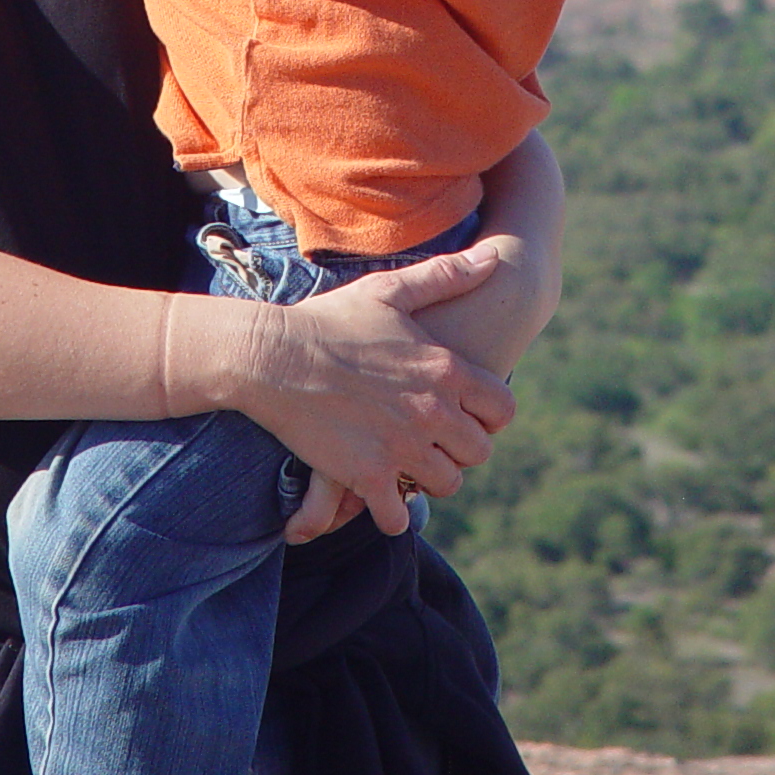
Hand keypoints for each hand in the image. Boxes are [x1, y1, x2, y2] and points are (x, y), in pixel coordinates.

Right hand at [230, 245, 516, 536]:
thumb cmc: (330, 319)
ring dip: (429, 478)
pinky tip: (379, 498)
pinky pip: (397, 515)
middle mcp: (432, 411)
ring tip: (408, 466)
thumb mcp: (389, 290)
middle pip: (478, 451)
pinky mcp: (367, 475)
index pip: (502, 409)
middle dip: (460, 449)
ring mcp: (401, 447)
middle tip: (434, 441)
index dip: (489, 415)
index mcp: (445, 369)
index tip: (467, 414)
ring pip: (445, 484)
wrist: (272, 356)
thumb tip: (493, 259)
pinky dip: (391, 513)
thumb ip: (446, 276)